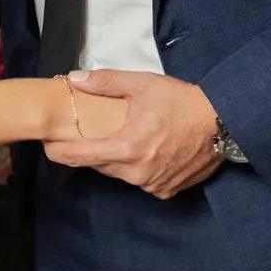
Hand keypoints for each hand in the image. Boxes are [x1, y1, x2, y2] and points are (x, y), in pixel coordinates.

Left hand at [43, 70, 222, 199]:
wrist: (221, 122)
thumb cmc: (182, 102)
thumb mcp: (141, 84)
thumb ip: (105, 82)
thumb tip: (75, 80)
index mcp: (126, 148)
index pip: (80, 157)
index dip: (59, 152)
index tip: (48, 147)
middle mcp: (137, 173)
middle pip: (101, 165)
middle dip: (95, 150)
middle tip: (99, 132)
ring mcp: (153, 185)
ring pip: (122, 174)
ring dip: (120, 159)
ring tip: (132, 137)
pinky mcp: (167, 190)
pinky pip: (143, 182)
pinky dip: (142, 169)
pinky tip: (152, 151)